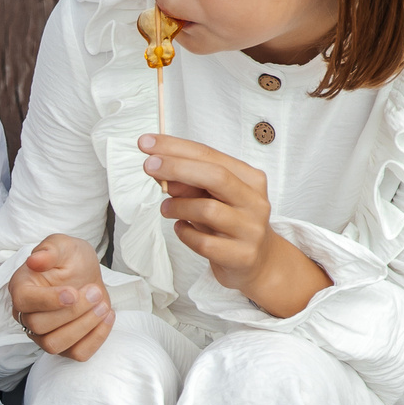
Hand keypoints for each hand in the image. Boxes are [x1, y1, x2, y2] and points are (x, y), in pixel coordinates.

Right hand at [8, 234, 112, 360]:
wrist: (86, 276)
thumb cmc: (70, 260)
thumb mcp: (64, 245)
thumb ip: (50, 249)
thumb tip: (35, 260)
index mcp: (21, 288)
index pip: (24, 302)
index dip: (49, 301)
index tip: (73, 292)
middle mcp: (26, 315)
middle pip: (39, 326)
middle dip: (73, 311)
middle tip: (95, 292)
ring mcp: (42, 335)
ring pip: (54, 345)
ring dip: (83, 327)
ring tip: (103, 306)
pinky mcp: (64, 346)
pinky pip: (76, 354)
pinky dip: (95, 338)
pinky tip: (107, 316)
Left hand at [138, 134, 329, 317]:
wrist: (257, 261)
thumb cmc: (229, 222)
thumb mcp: (211, 197)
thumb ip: (189, 183)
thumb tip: (160, 169)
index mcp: (250, 178)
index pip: (210, 155)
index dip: (176, 147)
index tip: (146, 143)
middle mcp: (254, 201)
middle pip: (215, 176)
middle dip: (177, 167)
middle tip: (148, 166)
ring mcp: (250, 229)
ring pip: (208, 210)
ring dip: (178, 206)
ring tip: (165, 208)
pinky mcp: (241, 255)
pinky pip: (203, 243)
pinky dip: (184, 233)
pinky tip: (180, 228)